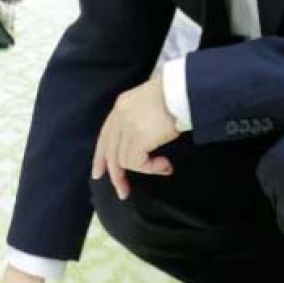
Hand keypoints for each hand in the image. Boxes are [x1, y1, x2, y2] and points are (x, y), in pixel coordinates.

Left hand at [91, 76, 178, 200]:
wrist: (184, 91)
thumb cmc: (176, 96)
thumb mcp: (151, 103)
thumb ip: (140, 119)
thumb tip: (142, 144)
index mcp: (121, 106)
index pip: (105, 135)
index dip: (101, 156)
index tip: (99, 172)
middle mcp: (120, 115)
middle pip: (109, 151)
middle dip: (115, 175)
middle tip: (122, 191)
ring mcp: (127, 126)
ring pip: (124, 160)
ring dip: (144, 169)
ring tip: (163, 167)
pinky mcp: (138, 137)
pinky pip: (137, 163)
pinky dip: (151, 169)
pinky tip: (165, 166)